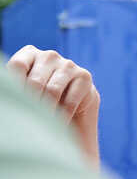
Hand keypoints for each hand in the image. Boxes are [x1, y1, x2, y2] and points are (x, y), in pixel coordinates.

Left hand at [6, 45, 99, 167]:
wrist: (73, 114)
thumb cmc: (41, 103)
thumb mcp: (23, 92)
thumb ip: (15, 87)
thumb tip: (9, 91)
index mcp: (29, 54)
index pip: (18, 66)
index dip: (16, 87)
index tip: (17, 106)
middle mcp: (49, 56)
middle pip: (35, 82)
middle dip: (32, 105)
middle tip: (31, 121)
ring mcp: (69, 65)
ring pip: (52, 91)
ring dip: (47, 112)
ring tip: (44, 124)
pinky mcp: (85, 76)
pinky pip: (70, 101)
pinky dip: (62, 117)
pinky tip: (59, 124)